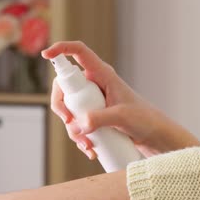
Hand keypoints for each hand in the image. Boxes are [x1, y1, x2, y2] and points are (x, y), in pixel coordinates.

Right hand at [42, 41, 199, 158]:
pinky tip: (89, 150)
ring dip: (72, 130)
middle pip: (64, 87)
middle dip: (62, 107)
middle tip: (69, 121)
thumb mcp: (123, 117)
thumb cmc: (145, 120)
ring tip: (87, 146)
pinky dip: (79, 138)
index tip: (46, 54)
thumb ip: (101, 118)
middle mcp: (94, 85)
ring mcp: (92, 101)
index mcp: (102, 74)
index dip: (61, 49)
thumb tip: (80, 125)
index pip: (79, 52)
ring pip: (68, 110)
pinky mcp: (92, 116)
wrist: (154, 137)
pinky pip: (76, 124)